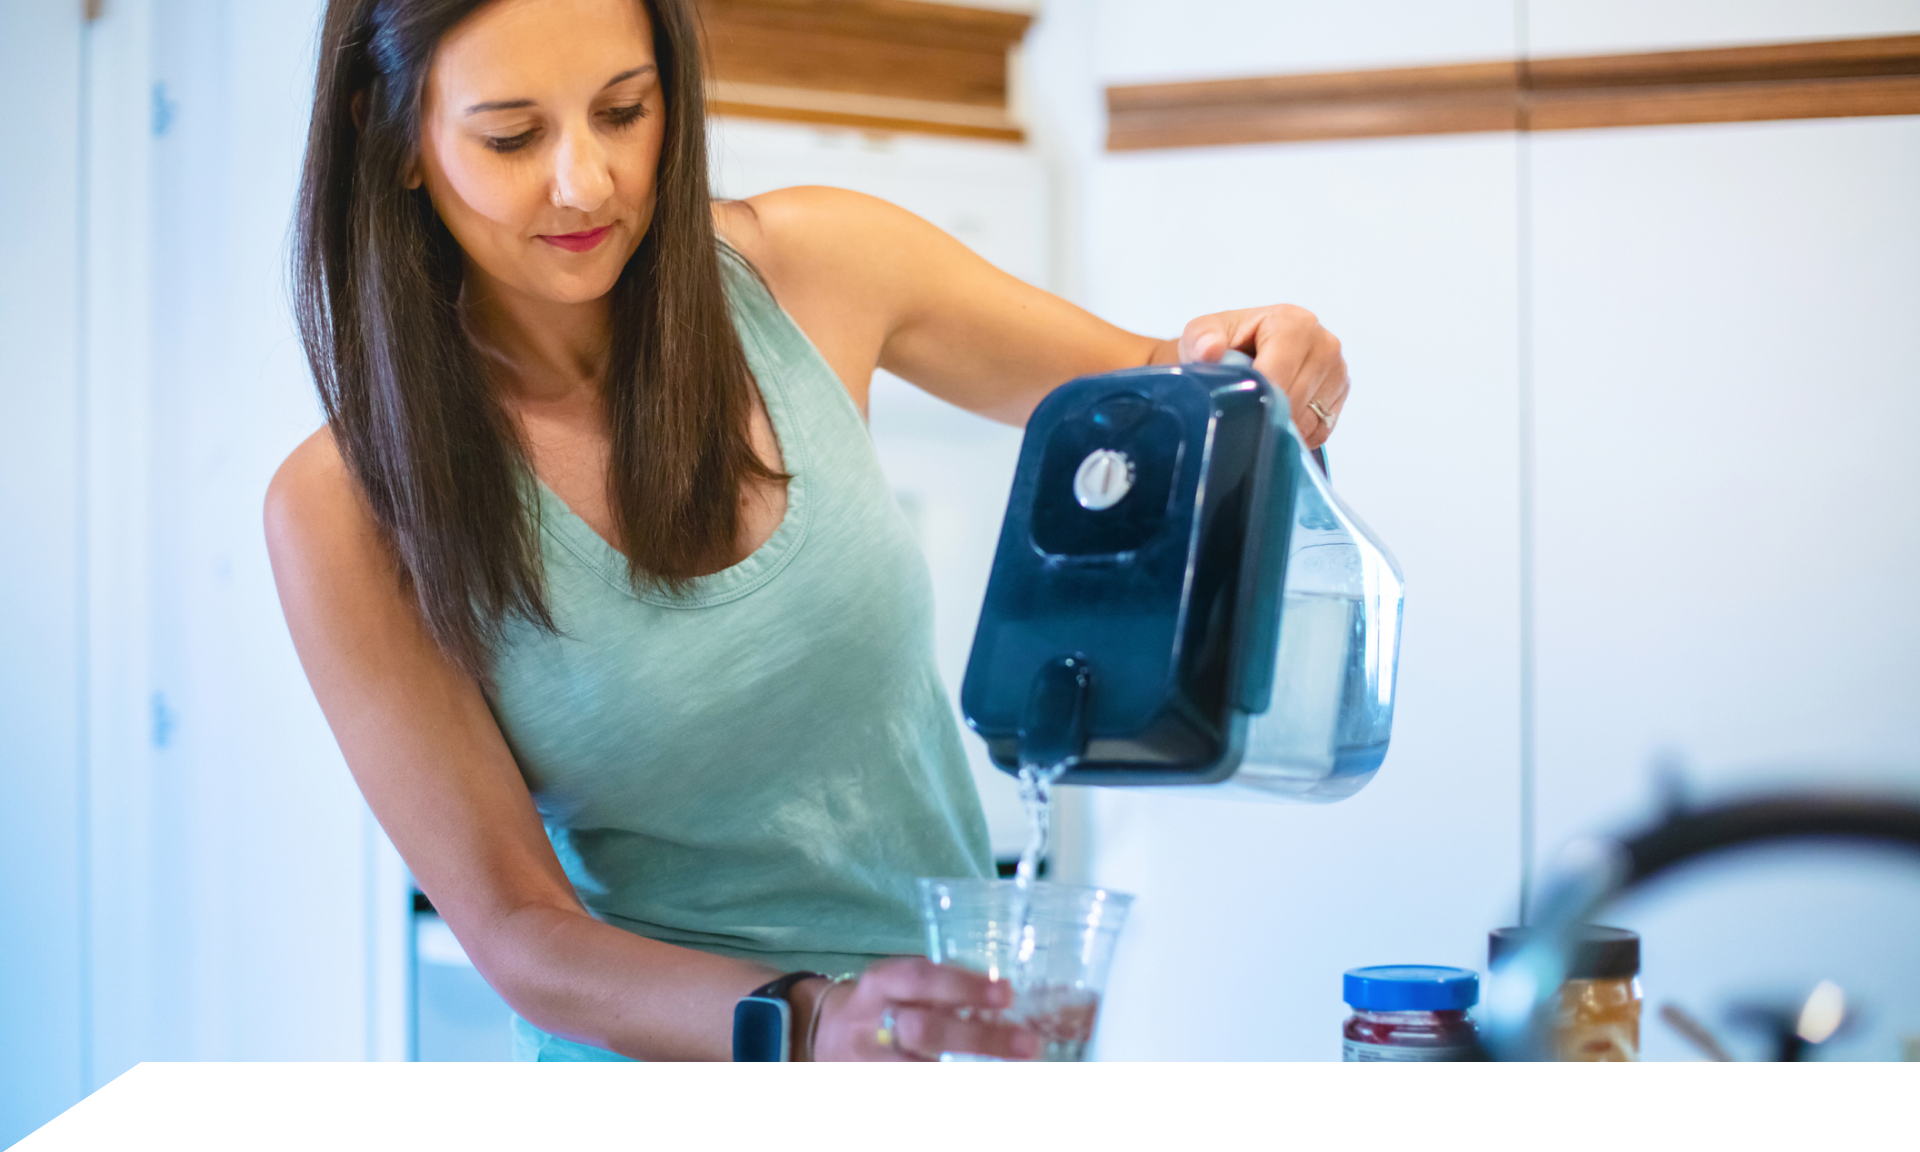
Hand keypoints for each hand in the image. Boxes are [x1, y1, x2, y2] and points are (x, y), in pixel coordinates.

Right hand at [806, 958, 1038, 1061]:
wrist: (824, 1038)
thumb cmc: (883, 1005)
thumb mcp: (901, 986)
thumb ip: (944, 989)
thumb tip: (1012, 998)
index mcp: (882, 984)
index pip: (922, 979)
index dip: (964, 986)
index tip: (1007, 994)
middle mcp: (872, 1023)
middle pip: (926, 1032)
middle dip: (979, 1040)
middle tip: (1028, 1043)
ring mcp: (871, 1061)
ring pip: (917, 1068)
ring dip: (969, 1067)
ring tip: (1016, 1066)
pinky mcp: (871, 1079)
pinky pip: (911, 1080)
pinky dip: (949, 1078)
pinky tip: (984, 1072)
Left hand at [1174, 305, 1348, 449]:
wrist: (1238, 352)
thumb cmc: (1223, 343)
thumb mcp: (1202, 334)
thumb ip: (1201, 339)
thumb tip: (1210, 349)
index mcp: (1294, 322)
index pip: (1279, 375)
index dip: (1257, 398)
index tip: (1238, 409)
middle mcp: (1324, 343)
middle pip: (1296, 400)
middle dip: (1266, 415)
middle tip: (1243, 415)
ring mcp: (1337, 370)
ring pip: (1309, 420)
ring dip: (1281, 426)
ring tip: (1259, 412)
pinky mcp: (1340, 393)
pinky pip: (1320, 429)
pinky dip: (1297, 433)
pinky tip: (1277, 416)